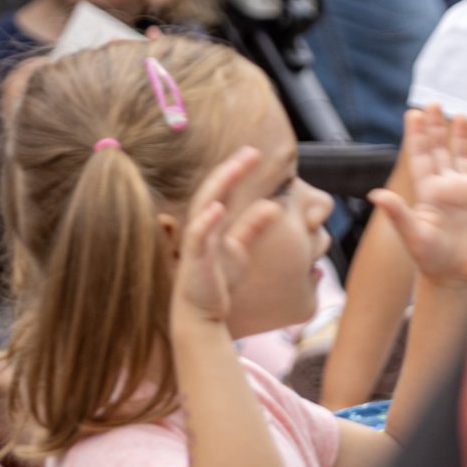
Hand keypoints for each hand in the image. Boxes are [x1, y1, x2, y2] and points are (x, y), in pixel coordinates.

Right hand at [171, 144, 280, 328]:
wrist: (201, 315)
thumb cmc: (217, 281)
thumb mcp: (239, 249)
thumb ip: (252, 226)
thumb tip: (272, 205)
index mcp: (212, 223)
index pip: (222, 189)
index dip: (236, 170)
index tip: (254, 153)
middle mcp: (201, 227)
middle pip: (213, 190)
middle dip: (231, 170)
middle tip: (251, 151)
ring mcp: (196, 242)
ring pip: (204, 207)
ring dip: (219, 187)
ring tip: (234, 168)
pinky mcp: (194, 261)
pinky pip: (197, 238)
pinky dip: (206, 222)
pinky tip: (218, 208)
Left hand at [368, 108, 466, 286]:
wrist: (456, 276)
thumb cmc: (431, 260)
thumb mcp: (413, 236)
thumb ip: (398, 213)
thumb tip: (374, 195)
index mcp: (428, 192)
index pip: (421, 157)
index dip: (417, 136)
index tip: (412, 113)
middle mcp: (446, 187)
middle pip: (440, 150)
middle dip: (436, 127)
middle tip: (433, 103)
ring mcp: (466, 192)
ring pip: (463, 156)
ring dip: (461, 137)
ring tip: (460, 115)